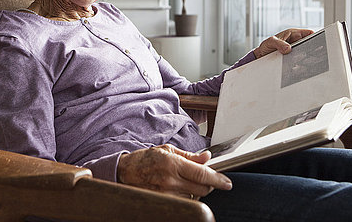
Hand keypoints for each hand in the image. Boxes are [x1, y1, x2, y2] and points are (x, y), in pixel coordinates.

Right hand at [117, 144, 231, 198]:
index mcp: (173, 164)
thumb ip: (190, 156)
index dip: (218, 179)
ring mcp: (166, 194)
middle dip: (208, 183)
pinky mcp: (163, 202)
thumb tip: (207, 157)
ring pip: (194, 196)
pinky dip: (186, 195)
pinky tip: (178, 187)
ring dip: (195, 189)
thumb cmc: (145, 159)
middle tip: (204, 177)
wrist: (124, 172)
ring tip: (183, 180)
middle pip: (202, 188)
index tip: (227, 183)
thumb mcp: (168, 150)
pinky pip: (184, 201)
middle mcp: (170, 181)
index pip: (203, 174)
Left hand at [253, 28, 313, 58]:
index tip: (317, 43)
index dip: (315, 37)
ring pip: (306, 53)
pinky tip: (298, 67)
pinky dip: (301, 64)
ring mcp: (295, 50)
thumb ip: (279, 44)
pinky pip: (300, 61)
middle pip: (309, 44)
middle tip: (311, 55)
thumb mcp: (270, 42)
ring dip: (306, 58)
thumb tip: (288, 48)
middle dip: (311, 49)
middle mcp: (296, 42)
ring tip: (304, 62)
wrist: (260, 56)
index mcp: (293, 33)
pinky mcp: (293, 58)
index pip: (308, 33)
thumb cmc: (265, 46)